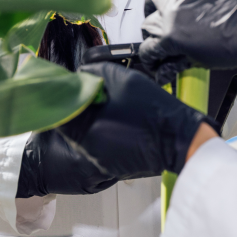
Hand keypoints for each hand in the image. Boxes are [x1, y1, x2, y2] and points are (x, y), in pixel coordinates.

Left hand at [17, 62, 217, 196]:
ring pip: (83, 134)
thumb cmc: (153, 109)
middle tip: (87, 93)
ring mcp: (99, 158)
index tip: (62, 87)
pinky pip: (98, 144)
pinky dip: (102, 132)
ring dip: (88, 120)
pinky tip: (117, 122)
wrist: (179, 138)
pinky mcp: (112, 163)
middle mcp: (86, 147)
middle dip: (75, 107)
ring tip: (106, 106)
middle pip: (69, 123)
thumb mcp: (124, 79)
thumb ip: (95, 72)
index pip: (57, 111)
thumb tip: (82, 73)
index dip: (59, 96)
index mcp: (83, 128)